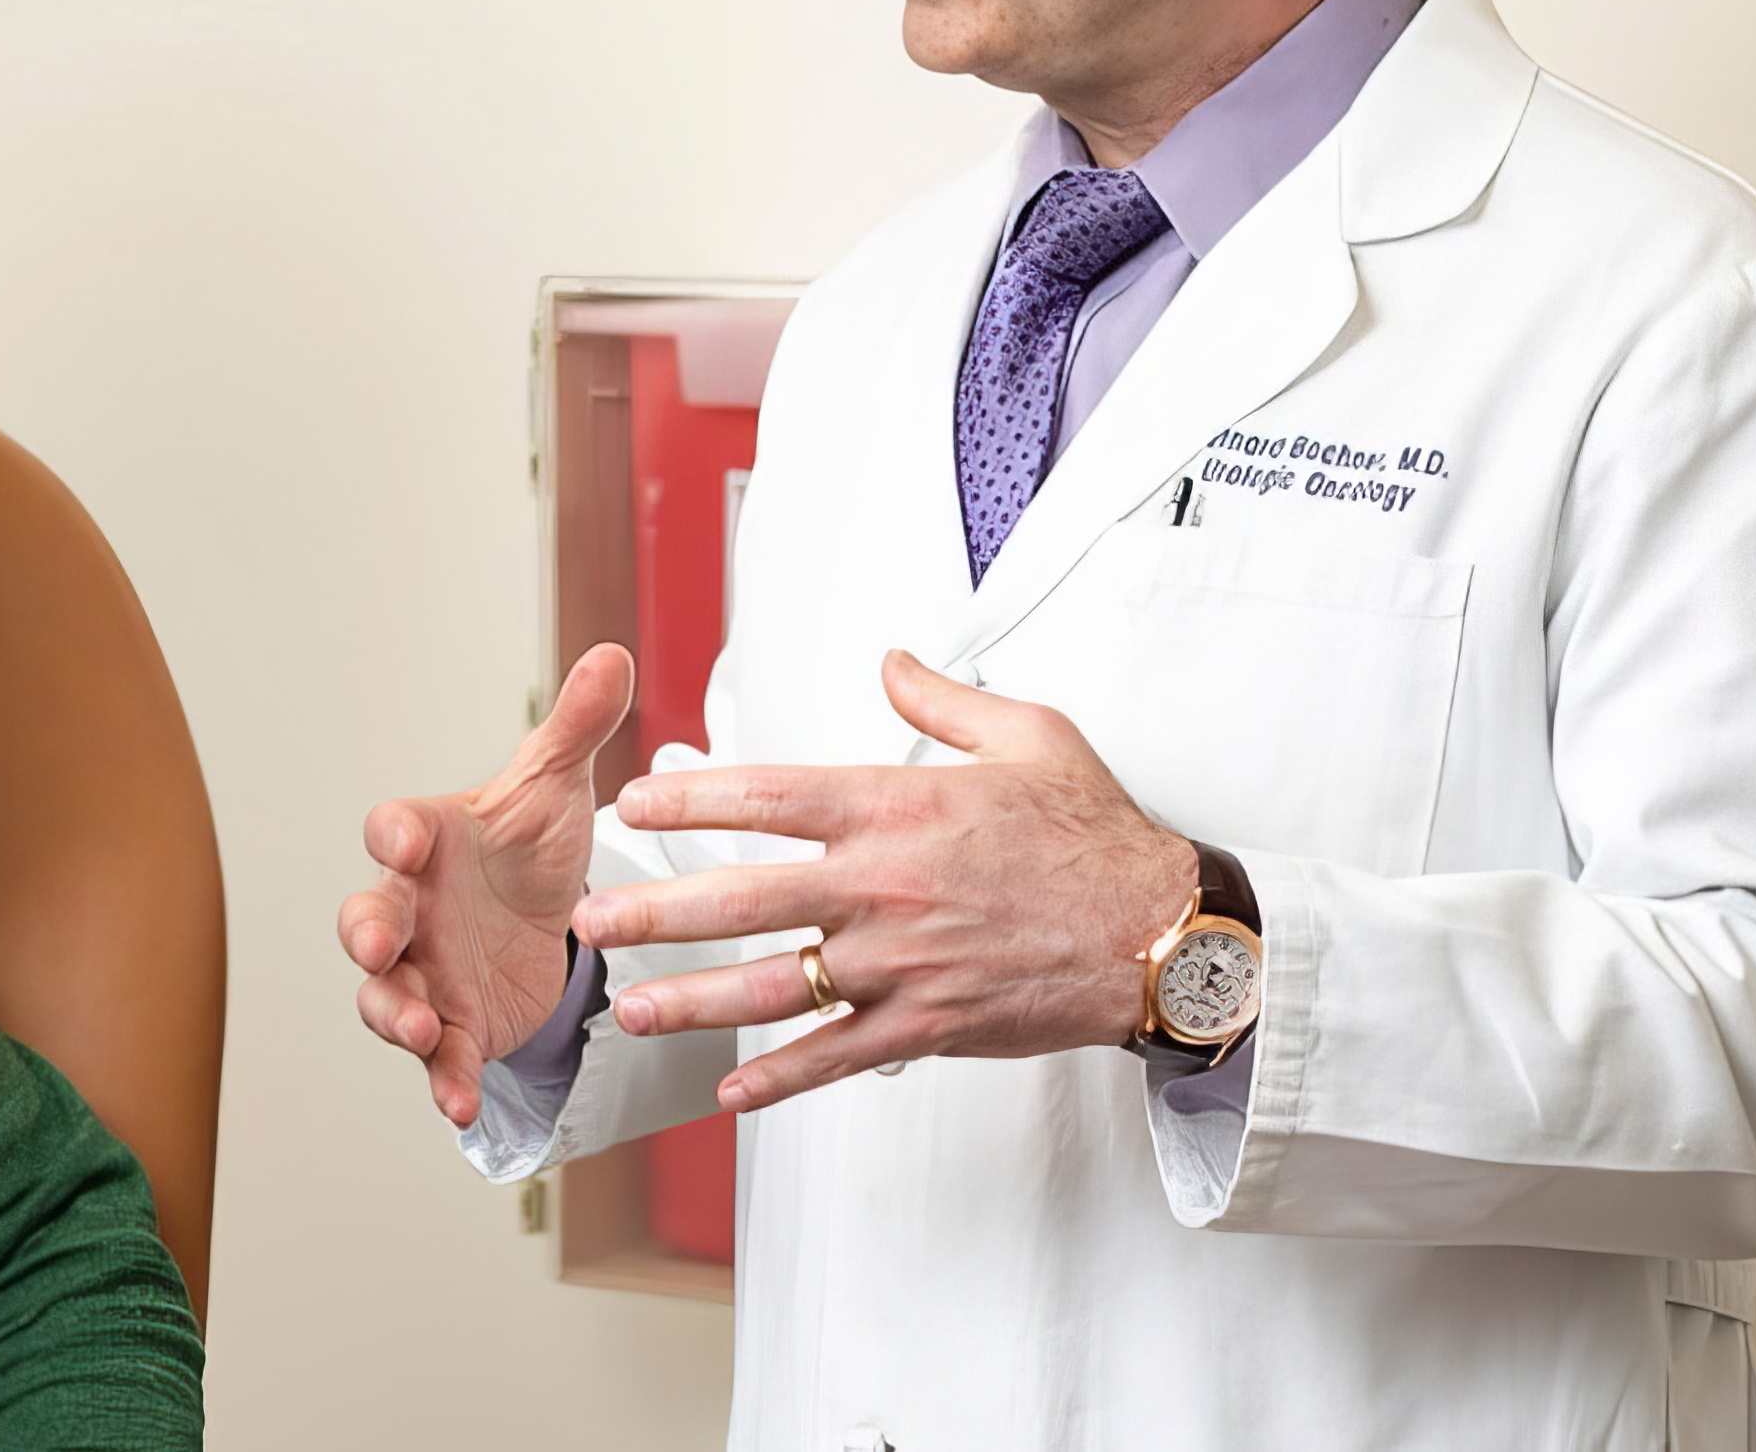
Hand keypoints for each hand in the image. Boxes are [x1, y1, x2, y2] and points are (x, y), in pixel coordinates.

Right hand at [338, 644, 635, 1127]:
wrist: (547, 919)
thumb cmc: (527, 844)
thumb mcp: (556, 788)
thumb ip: (576, 727)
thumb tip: (611, 654)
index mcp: (429, 840)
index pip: (394, 828)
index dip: (394, 835)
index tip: (405, 840)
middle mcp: (412, 907)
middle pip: (366, 916)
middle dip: (366, 931)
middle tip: (379, 941)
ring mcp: (423, 971)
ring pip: (384, 994)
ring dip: (394, 1012)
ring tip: (421, 1029)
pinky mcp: (450, 1027)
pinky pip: (432, 1058)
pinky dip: (441, 1079)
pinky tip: (458, 1102)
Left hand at [569, 649, 1194, 1112]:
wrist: (1162, 930)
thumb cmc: (1096, 832)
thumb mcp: (1027, 733)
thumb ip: (943, 698)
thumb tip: (893, 661)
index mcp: (896, 807)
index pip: (768, 796)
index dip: (691, 798)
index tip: (634, 803)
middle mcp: (882, 885)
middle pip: (743, 897)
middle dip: (657, 911)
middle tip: (593, 920)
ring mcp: (900, 962)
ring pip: (772, 986)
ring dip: (693, 999)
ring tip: (633, 1008)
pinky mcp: (929, 1023)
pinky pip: (837, 1056)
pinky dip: (780, 1080)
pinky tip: (731, 1094)